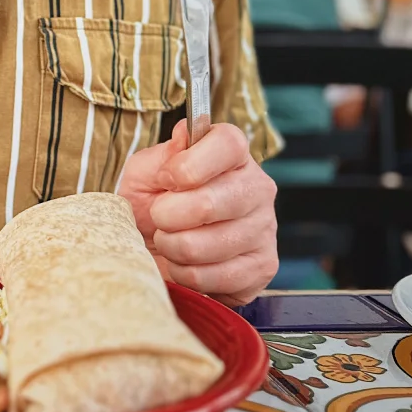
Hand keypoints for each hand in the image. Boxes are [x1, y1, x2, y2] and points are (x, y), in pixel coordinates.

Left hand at [117, 120, 277, 306]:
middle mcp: (257, 186)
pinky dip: (186, 273)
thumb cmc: (152, 202)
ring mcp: (265, 228)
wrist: (154, 247)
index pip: (227, 144)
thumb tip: (184, 135)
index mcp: (232, 153)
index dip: (188, 165)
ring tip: (168, 240)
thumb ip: (163, 156)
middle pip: (211, 202)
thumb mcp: (146, 173)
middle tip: (158, 217)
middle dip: (167, 215)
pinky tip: (183, 262)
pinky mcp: (263, 266)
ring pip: (209, 245)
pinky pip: (216, 276)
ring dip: (173, 246)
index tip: (165, 179)